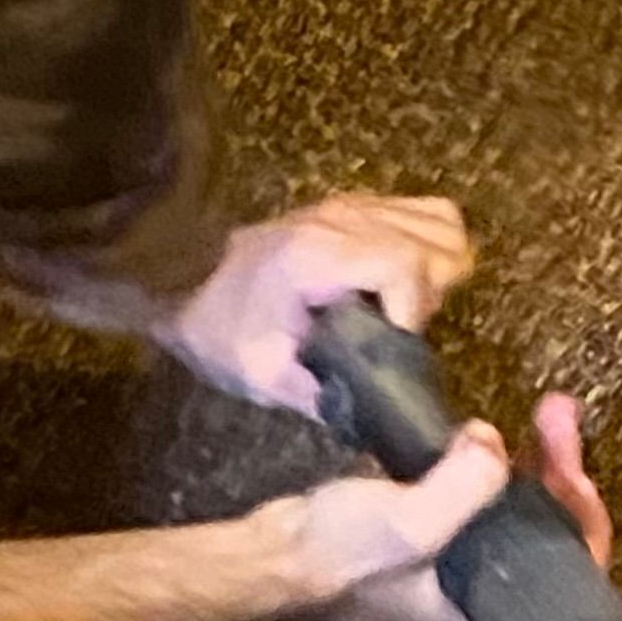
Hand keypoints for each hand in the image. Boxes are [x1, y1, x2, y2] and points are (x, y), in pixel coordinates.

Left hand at [155, 194, 473, 412]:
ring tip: (403, 307)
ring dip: (439, 267)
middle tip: (396, 331)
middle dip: (431, 294)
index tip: (392, 346)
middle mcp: (345, 219)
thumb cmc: (219, 328)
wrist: (179, 279)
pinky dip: (430, 244)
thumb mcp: (265, 376)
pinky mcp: (356, 205)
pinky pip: (425, 212)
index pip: (406, 266)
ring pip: (442, 222)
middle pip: (438, 241)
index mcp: (320, 256)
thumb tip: (377, 415)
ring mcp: (353, 205)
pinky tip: (400, 281)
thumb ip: (324, 397)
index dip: (413, 312)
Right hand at [247, 394, 612, 620]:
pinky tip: (495, 433)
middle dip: (562, 472)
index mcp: (494, 618)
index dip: (584, 520)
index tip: (572, 465)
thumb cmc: (340, 555)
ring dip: (538, 462)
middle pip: (554, 536)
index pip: (573, 576)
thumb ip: (464, 486)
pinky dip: (500, 466)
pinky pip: (490, 503)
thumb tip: (494, 442)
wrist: (275, 555)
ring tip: (546, 409)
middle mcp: (489, 601)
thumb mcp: (408, 524)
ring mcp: (466, 570)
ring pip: (526, 515)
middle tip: (555, 411)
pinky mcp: (442, 541)